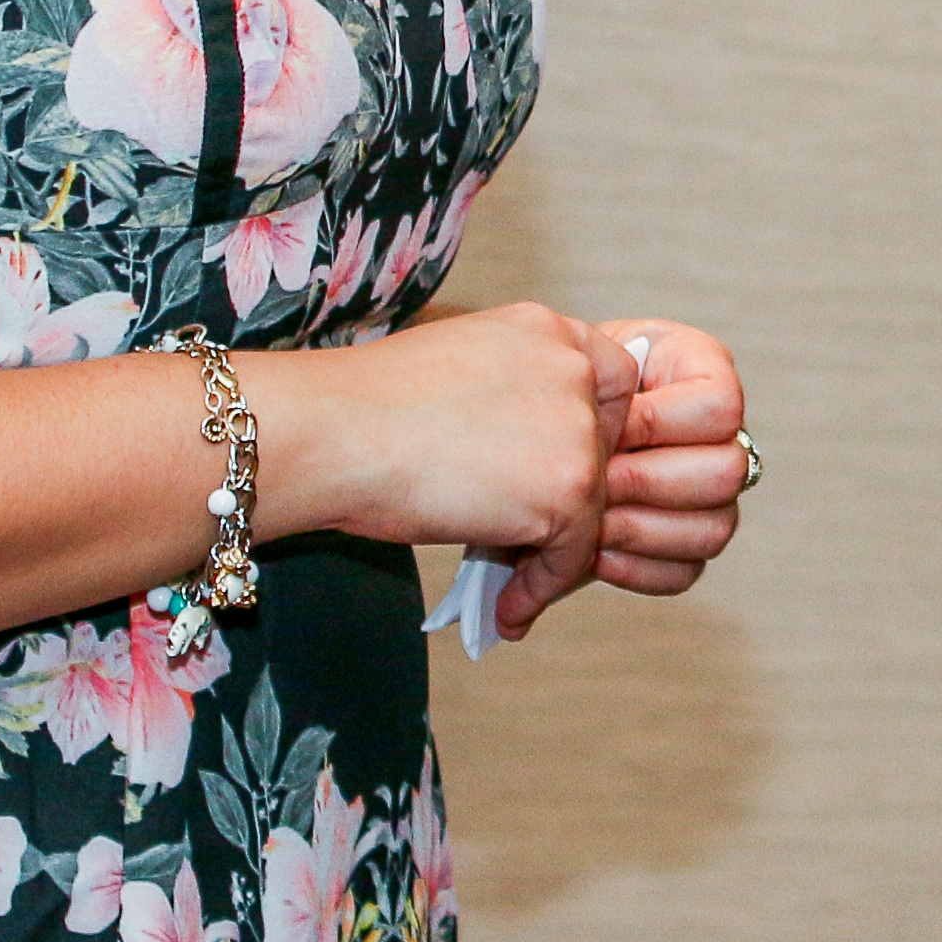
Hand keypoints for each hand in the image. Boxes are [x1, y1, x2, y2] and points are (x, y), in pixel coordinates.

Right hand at [264, 303, 606, 598]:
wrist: (331, 433)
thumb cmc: (365, 406)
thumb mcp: (461, 369)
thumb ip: (514, 395)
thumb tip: (530, 456)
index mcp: (547, 329)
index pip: (611, 383)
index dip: (590, 431)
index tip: (552, 468)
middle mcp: (573, 370)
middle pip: (605, 448)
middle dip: (569, 497)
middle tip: (526, 538)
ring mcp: (575, 430)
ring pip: (591, 507)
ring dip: (553, 550)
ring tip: (512, 585)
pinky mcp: (567, 490)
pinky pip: (571, 555)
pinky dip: (539, 589)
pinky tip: (508, 611)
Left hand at [577, 320, 749, 610]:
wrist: (529, 427)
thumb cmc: (554, 387)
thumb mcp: (574, 365)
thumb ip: (602, 385)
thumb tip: (607, 439)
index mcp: (702, 371)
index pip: (721, 406)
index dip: (660, 421)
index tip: (605, 427)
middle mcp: (721, 435)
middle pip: (728, 473)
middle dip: (647, 481)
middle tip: (592, 482)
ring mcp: (712, 495)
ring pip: (713, 529)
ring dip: (639, 530)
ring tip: (585, 524)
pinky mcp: (687, 544)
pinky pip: (685, 571)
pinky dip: (636, 568)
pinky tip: (594, 553)